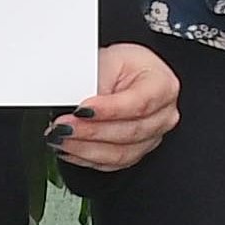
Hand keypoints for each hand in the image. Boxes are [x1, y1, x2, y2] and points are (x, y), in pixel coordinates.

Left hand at [48, 42, 182, 170]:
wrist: (127, 75)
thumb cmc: (123, 66)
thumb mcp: (109, 61)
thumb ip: (97, 83)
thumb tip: (75, 105)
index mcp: (163, 86)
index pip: (138, 104)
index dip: (109, 110)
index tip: (81, 110)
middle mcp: (163, 116)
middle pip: (130, 132)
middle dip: (91, 132)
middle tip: (63, 126)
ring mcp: (152, 137)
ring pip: (120, 153)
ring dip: (85, 149)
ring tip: (61, 139)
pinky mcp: (137, 152)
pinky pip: (112, 164)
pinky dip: (87, 158)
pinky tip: (70, 149)